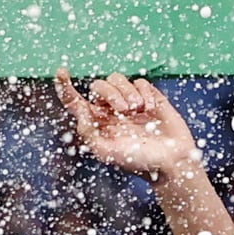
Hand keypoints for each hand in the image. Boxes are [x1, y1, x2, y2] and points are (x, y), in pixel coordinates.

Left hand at [57, 70, 204, 186]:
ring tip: (138, 110)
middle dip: (110, 93)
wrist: (171, 161)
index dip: (65, 86)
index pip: (75, 101)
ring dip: (127, 92)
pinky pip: (140, 82)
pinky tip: (151, 109)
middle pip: (99, 86)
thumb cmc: (139, 162)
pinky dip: (144, 92)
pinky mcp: (149, 97)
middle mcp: (110, 110)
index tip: (61, 72)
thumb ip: (88, 132)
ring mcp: (130, 102)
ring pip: (118, 79)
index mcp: (97, 123)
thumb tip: (80, 110)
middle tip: (124, 110)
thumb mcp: (106, 152)